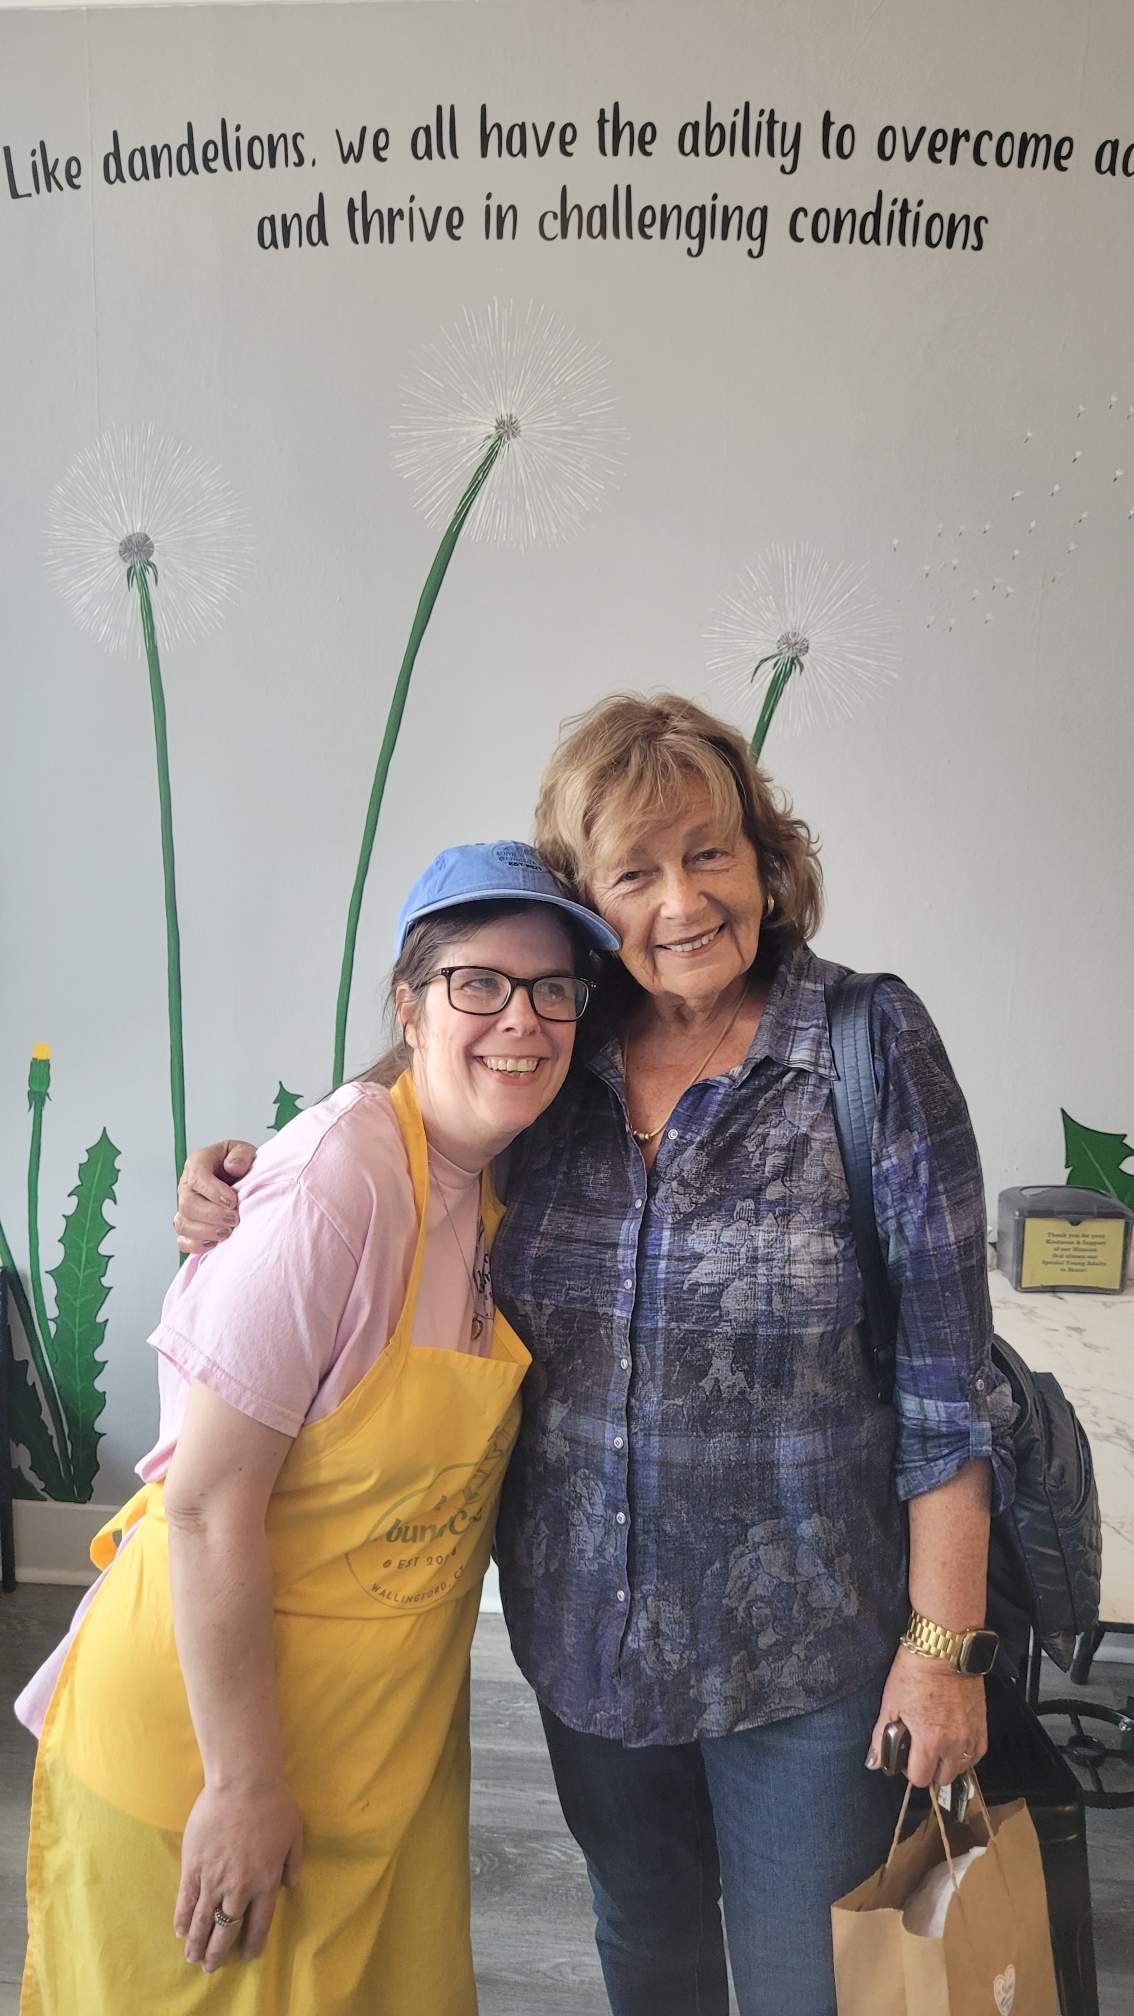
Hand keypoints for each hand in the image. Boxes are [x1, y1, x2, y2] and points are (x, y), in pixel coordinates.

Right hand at [174, 1779, 303, 1971]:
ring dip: (197, 1943)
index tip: (246, 1955)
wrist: (243, 1783)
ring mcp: (214, 1879)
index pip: (258, 1923)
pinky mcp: (193, 1867)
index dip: (251, 1942)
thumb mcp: (295, 1834)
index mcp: (265, 1882)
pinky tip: (179, 1931)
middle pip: (226, 1929)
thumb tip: (290, 1885)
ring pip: (203, 1921)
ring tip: (192, 1957)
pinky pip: (185, 1900)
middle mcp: (239, 1888)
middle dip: (218, 1952)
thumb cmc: (274, 1804)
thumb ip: (292, 1863)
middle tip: (211, 1966)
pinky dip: (182, 1918)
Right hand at [175, 1141, 254, 1253]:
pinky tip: (215, 1242)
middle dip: (212, 1215)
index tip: (233, 1201)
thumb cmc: (240, 1165)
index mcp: (198, 1163)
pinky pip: (183, 1241)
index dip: (213, 1192)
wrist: (241, 1179)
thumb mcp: (244, 1151)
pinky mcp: (189, 1226)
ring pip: (182, 1224)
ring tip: (228, 1232)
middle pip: (188, 1205)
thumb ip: (240, 1155)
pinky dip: (196, 1245)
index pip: (197, 1178)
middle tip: (234, 1219)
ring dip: (206, 1232)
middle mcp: (187, 1186)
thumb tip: (233, 1167)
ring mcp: (185, 1208)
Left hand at [866, 1643, 987, 1787]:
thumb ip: (881, 1738)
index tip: (905, 1757)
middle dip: (930, 1770)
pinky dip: (967, 1754)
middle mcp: (953, 1745)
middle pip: (943, 1779)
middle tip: (921, 1752)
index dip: (909, 1771)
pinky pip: (978, 1754)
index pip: (920, 1778)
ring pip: (962, 1769)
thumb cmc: (915, 1672)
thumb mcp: (891, 1703)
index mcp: (929, 1742)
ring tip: (938, 1746)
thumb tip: (873, 1762)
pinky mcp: (983, 1725)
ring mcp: (971, 1735)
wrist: (945, 1649)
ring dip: (949, 1764)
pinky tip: (956, 1744)